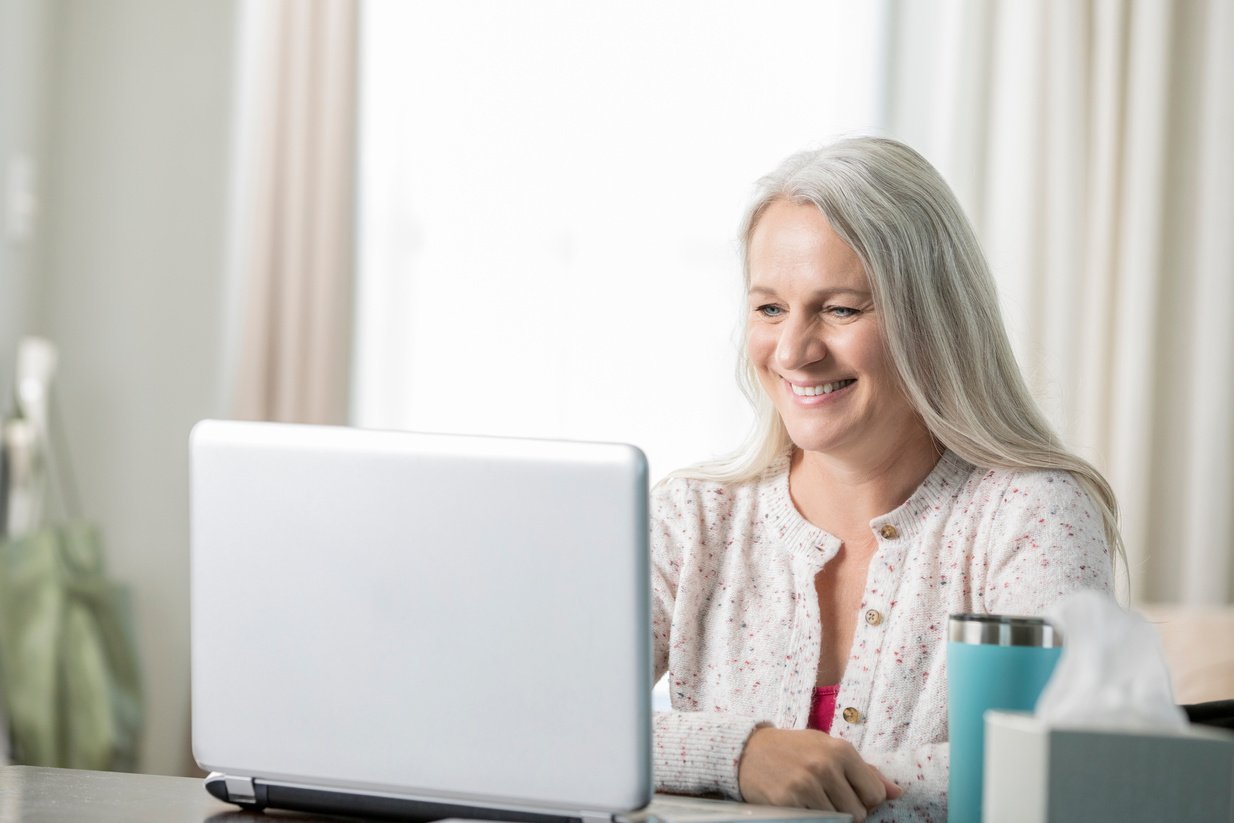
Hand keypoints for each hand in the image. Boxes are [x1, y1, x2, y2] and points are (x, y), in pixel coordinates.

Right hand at [737, 727, 902, 821]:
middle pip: (859, 812)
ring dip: (828, 816)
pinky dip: (811, 817)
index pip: (875, 793)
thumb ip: (864, 770)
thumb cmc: (794, 749)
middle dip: (846, 810)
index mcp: (841, 750)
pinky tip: (800, 804)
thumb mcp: (828, 748)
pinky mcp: (790, 801)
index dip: (865, 799)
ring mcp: (807, 785)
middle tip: (827, 796)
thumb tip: (898, 793)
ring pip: (839, 821)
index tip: (848, 792)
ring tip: (813, 799)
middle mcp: (826, 766)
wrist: (748, 750)